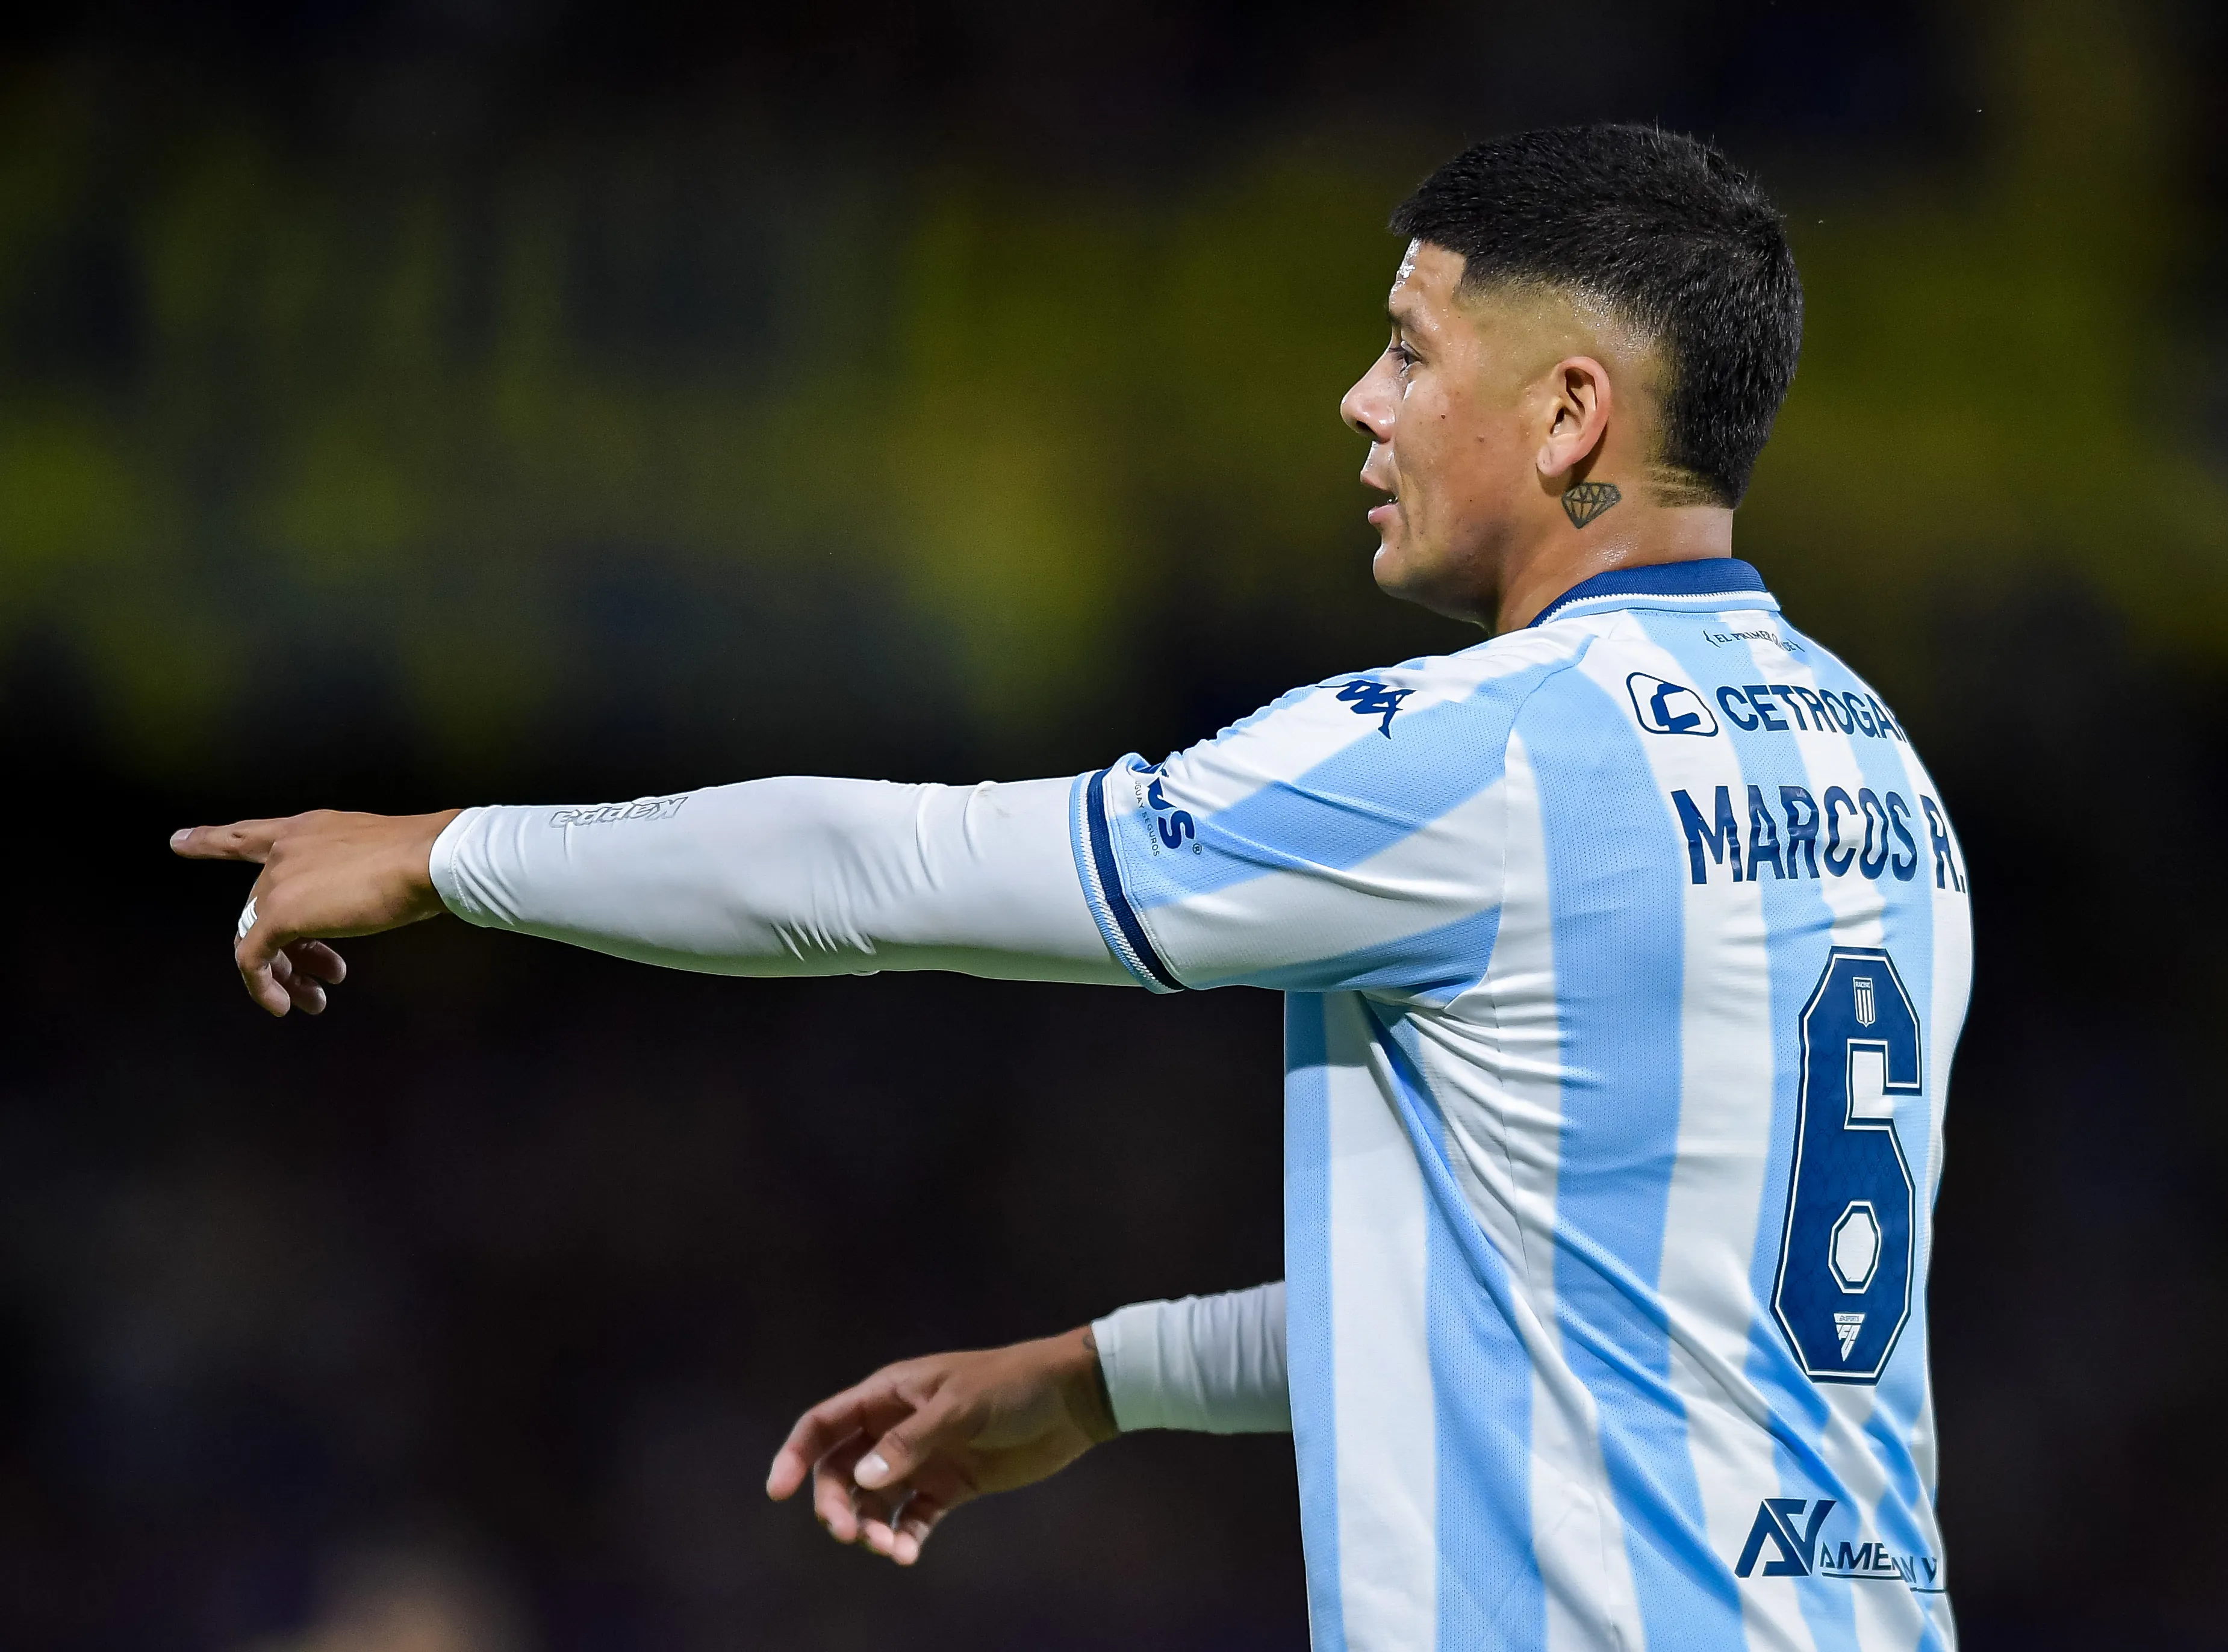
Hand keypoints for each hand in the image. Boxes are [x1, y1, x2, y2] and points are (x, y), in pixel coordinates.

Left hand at [170, 808, 461, 1015]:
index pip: (249, 834)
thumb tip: (369, 899)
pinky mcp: (278, 913)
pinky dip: (263, 986)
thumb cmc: (426, 858)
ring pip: (257, 934)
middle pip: (261, 906)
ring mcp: (278, 879)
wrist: (431, 859)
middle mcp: (284, 849)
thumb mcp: (382, 858)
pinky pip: (252, 957)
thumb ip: (357, 876)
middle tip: (324, 978)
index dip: (210, 839)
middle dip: (288, 951)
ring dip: (281, 972)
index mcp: (307, 830)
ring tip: (310, 998)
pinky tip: (282, 1004)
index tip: (179, 841)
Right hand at [766, 1327, 1116, 1565]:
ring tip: (889, 1547)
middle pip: (841, 1471)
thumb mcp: (959, 1408)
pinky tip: (908, 1554)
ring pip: (873, 1500)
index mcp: (888, 1395)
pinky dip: (905, 1537)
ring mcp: (921, 1459)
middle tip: (847, 1533)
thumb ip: (910, 1443)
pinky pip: (913, 1517)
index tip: (778, 1492)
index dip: (796, 1455)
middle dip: (835, 1504)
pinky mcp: (949, 1486)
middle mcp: (896, 1428)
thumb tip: (864, 1478)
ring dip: (870, 1526)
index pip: (825, 1424)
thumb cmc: (1012, 1386)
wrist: (1070, 1399)